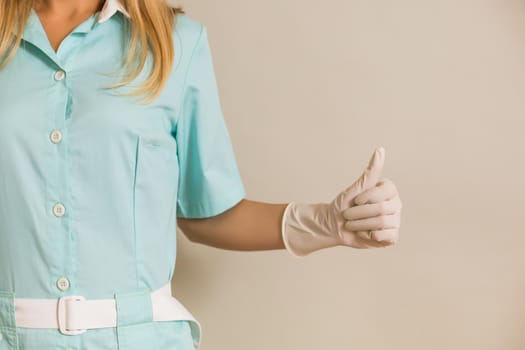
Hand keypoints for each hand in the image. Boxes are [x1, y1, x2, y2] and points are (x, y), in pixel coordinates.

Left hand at [281, 146, 402, 256]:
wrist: (334, 226)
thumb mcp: (355, 189)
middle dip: (359, 213)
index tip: (355, 200)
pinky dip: (369, 236)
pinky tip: (364, 233)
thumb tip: (380, 149)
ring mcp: (395, 220)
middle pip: (382, 209)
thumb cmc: (343, 205)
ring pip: (382, 223)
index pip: (386, 190)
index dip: (367, 197)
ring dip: (360, 225)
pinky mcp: (392, 236)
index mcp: (389, 190)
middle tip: (348, 215)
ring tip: (353, 224)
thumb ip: (370, 172)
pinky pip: (386, 236)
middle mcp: (396, 204)